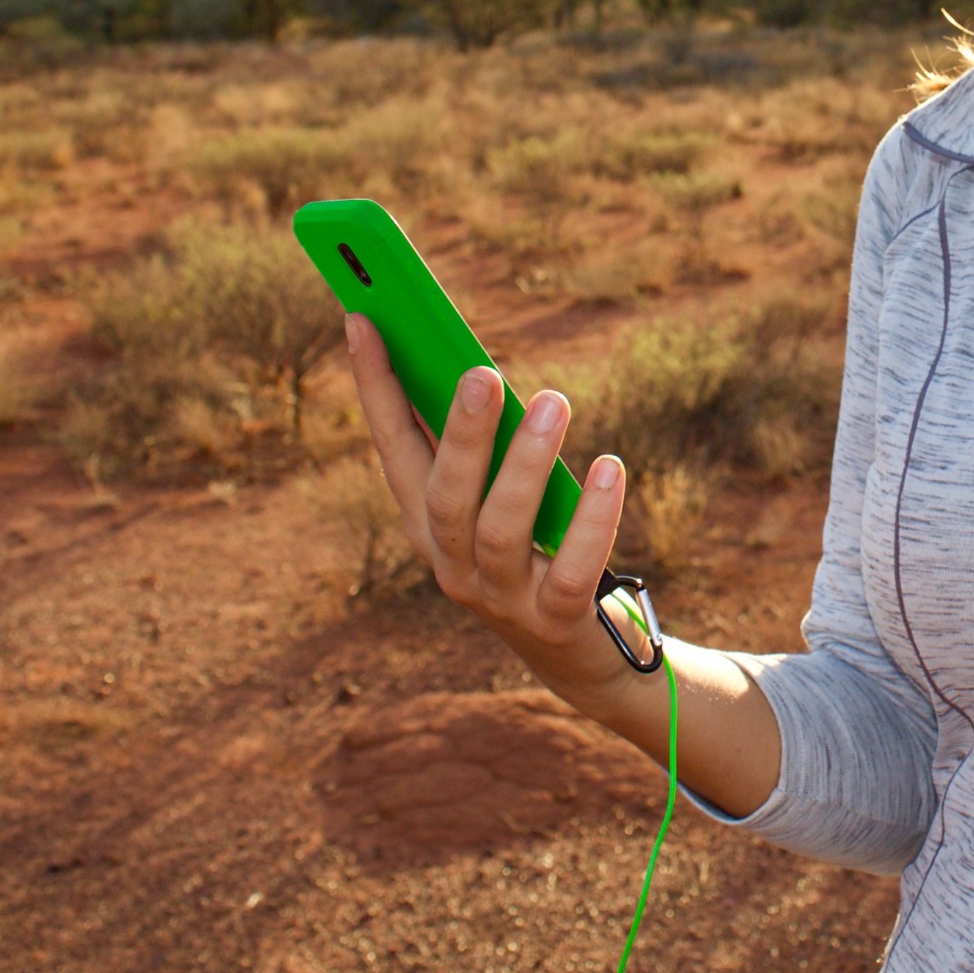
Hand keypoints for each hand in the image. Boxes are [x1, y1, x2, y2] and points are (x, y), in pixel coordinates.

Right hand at [342, 312, 634, 698]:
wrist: (578, 653)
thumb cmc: (538, 549)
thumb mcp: (501, 494)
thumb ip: (486, 441)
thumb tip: (473, 361)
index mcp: (428, 523)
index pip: (392, 448)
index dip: (373, 386)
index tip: (362, 318)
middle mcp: (453, 564)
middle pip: (445, 497)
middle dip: (460, 434)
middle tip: (483, 372)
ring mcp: (503, 598)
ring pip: (501, 530)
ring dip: (526, 464)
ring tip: (554, 402)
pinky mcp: (558, 620)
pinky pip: (572, 570)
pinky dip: (593, 519)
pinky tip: (610, 467)